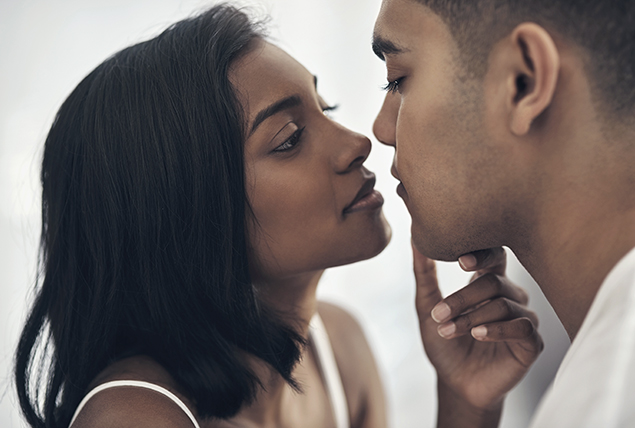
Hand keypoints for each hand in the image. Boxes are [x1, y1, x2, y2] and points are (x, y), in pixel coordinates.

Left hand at [413, 244, 542, 413]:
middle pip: (493, 282)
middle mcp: (511, 296)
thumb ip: (424, 274)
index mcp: (489, 283)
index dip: (480, 254)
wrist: (455, 384)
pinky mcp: (532, 343)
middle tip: (440, 314)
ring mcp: (524, 318)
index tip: (460, 259)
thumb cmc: (444, 343)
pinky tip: (478, 335)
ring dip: (471, 318)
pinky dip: (497, 330)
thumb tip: (415, 239)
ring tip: (448, 331)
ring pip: (503, 304)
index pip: (494, 255)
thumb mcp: (428, 308)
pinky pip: (522, 327)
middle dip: (463, 298)